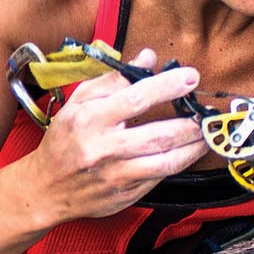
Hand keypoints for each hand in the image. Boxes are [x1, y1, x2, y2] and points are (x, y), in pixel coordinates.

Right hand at [34, 53, 216, 219]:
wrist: (46, 188)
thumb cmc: (63, 140)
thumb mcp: (78, 102)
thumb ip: (114, 79)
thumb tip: (147, 58)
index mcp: (90, 120)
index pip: (135, 98)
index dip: (167, 86)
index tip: (190, 77)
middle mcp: (104, 148)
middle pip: (158, 135)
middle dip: (190, 122)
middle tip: (208, 112)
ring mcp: (117, 175)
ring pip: (166, 161)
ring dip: (194, 146)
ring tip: (208, 133)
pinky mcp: (126, 194)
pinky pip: (161, 177)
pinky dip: (180, 163)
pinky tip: (189, 151)